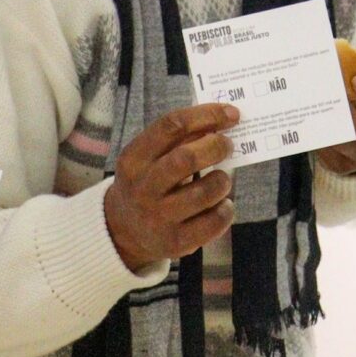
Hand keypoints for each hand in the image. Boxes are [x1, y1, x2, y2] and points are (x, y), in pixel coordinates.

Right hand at [104, 105, 239, 272]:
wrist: (124, 230)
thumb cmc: (148, 182)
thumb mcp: (149, 157)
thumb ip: (179, 139)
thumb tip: (222, 120)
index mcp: (134, 159)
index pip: (171, 126)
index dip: (206, 115)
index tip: (231, 113)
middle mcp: (143, 188)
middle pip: (187, 158)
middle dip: (216, 146)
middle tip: (228, 145)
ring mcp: (158, 218)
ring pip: (206, 192)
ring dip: (223, 180)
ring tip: (221, 180)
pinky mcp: (176, 242)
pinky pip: (214, 222)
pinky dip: (226, 209)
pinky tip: (221, 204)